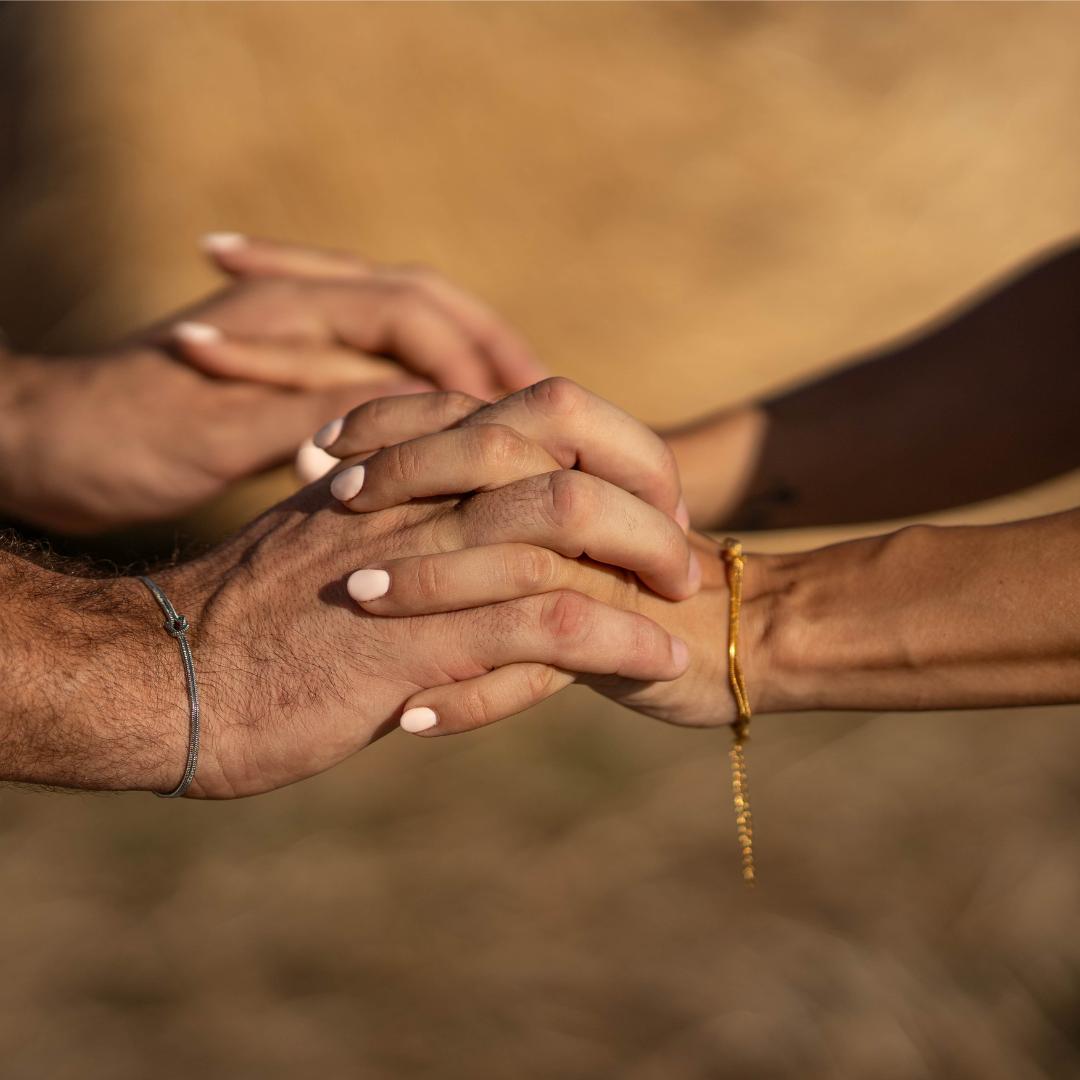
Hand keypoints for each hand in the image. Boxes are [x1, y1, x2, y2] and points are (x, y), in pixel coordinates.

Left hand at [0, 243, 542, 531]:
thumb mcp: (219, 432)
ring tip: (521, 404)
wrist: (43, 444)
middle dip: (488, 347)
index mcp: (289, 308)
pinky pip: (380, 366)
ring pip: (407, 329)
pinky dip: (426, 390)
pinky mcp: (290, 374)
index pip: (415, 314)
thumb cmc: (114, 439)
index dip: (478, 362)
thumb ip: (322, 416)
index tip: (529, 410)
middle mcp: (300, 309)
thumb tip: (416, 422)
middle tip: (546, 395)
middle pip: (425, 304)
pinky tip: (453, 427)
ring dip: (464, 360)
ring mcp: (297, 337)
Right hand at [141, 405, 698, 796]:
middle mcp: (412, 489)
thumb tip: (472, 531)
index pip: (533, 415)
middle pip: (563, 447)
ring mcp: (413, 557)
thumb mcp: (335, 542)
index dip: (611, 445)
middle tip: (684, 544)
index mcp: (399, 459)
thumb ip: (406, 519)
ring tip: (685, 600)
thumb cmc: (255, 619)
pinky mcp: (410, 637)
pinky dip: (616, 639)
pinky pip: (544, 622)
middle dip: (644, 490)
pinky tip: (659, 663)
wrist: (164, 678)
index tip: (651, 495)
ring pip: (565, 523)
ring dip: (645, 560)